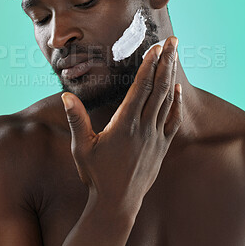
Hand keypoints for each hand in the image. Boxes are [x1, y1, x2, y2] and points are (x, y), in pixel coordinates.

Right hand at [61, 36, 181, 210]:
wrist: (117, 204)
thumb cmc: (96, 175)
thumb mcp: (81, 147)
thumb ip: (76, 119)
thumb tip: (66, 96)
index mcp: (125, 124)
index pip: (141, 87)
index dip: (150, 65)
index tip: (157, 47)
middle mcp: (144, 127)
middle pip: (159, 88)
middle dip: (166, 62)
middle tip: (173, 41)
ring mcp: (156, 137)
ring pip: (167, 100)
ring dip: (172, 77)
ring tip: (175, 57)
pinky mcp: (162, 147)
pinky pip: (173, 121)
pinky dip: (177, 103)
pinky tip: (178, 90)